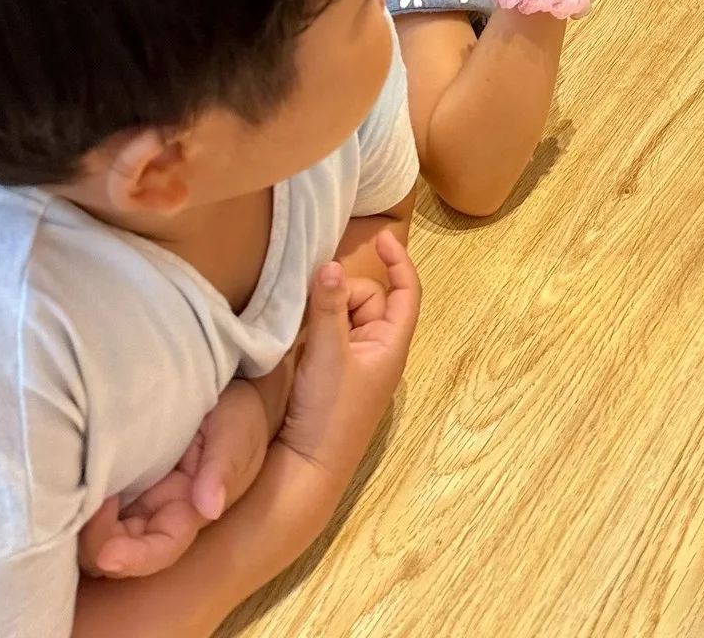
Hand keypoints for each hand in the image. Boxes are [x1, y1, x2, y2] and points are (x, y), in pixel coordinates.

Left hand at [78, 379, 269, 578]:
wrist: (221, 387)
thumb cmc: (236, 414)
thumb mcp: (235, 433)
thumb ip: (222, 468)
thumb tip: (210, 509)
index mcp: (187, 511)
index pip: (160, 549)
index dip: (133, 559)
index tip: (107, 551)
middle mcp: (153, 512)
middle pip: (115, 550)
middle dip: (94, 542)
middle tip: (83, 502)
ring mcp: (130, 497)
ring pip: (93, 533)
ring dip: (77, 522)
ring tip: (74, 485)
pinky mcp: (111, 476)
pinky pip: (85, 500)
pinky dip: (73, 498)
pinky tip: (68, 475)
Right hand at [276, 230, 420, 485]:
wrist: (307, 466)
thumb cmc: (329, 413)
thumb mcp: (326, 355)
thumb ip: (327, 308)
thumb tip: (330, 265)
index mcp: (391, 343)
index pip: (406, 292)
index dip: (398, 261)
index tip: (381, 237)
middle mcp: (378, 349)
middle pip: (367, 298)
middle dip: (342, 294)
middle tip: (314, 308)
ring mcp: (355, 361)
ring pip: (344, 314)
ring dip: (325, 311)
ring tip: (303, 329)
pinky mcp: (333, 372)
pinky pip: (329, 333)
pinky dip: (316, 327)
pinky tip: (297, 338)